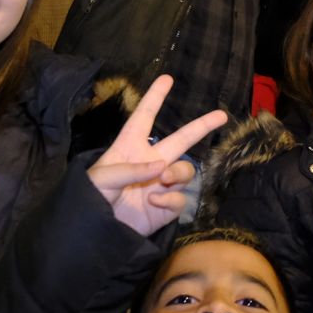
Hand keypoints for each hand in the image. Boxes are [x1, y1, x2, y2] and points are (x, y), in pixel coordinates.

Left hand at [88, 74, 226, 235]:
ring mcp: (160, 185)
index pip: (144, 117)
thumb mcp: (101, 178)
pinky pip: (179, 199)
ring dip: (179, 173)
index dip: (155, 97)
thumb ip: (130, 170)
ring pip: (185, 170)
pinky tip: (153, 203)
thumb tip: (162, 168)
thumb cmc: (90, 199)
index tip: (167, 78)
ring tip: (163, 179)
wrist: (94, 234)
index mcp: (129, 147)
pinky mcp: (165, 209)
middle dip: (201, 126)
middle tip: (221, 115)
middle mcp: (149, 162)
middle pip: (181, 140)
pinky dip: (170, 201)